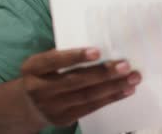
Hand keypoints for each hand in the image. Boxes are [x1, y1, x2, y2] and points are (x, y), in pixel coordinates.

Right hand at [19, 48, 140, 126]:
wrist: (28, 105)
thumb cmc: (45, 74)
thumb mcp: (45, 62)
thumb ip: (64, 53)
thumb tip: (102, 42)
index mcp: (33, 68)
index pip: (54, 60)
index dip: (75, 56)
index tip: (97, 51)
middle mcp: (39, 88)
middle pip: (75, 80)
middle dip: (103, 73)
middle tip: (125, 65)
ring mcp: (51, 106)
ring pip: (86, 96)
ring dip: (113, 87)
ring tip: (133, 78)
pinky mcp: (64, 118)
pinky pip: (90, 108)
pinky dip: (111, 98)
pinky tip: (126, 90)